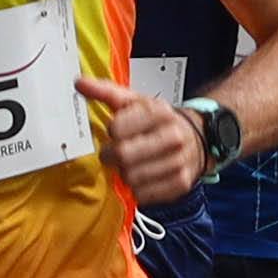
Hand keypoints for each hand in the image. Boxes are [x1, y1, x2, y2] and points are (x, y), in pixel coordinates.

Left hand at [80, 76, 201, 204]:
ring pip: (131, 178)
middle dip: (112, 156)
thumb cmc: (160, 121)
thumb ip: (106, 92)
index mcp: (160, 113)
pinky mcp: (180, 183)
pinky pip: (143, 194)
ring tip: (132, 163)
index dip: (111, 131)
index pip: (117, 128)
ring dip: (125, 173)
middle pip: (123, 156)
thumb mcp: (136, 102)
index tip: (116, 131)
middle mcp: (172, 137)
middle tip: (116, 152)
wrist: (197, 138)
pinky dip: (138, 188)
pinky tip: (144, 176)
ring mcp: (178, 162)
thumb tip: (80, 83)